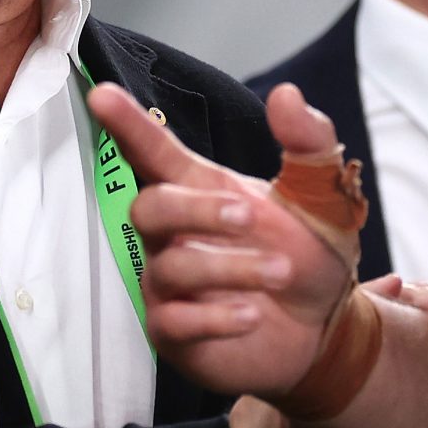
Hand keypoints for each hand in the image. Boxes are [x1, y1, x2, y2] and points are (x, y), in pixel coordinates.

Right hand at [88, 81, 357, 398]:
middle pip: (150, 208)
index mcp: (204, 190)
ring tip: (281, 272)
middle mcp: (176, 235)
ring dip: (230, 267)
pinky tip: (252, 314)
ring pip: (171, 266)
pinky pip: (174, 321)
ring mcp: (170, 284)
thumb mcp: (322, 196)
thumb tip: (286, 95)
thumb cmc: (309, 254)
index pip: (153, 152)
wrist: (325, 327)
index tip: (101, 94)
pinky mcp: (175, 333)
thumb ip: (309, 143)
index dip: (126, 124)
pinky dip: (216, 316)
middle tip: (250, 218)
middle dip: (196, 210)